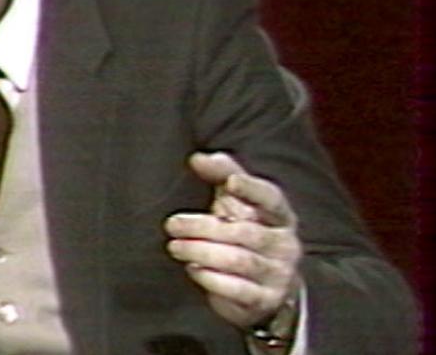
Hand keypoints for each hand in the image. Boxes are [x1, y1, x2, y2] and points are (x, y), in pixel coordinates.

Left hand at [164, 151, 302, 327]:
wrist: (269, 288)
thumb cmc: (247, 233)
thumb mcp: (239, 202)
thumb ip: (223, 175)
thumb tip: (197, 157)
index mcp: (280, 215)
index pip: (270, 198)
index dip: (251, 190)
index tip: (229, 183)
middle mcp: (285, 243)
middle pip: (243, 232)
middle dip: (203, 227)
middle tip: (172, 225)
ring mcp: (279, 273)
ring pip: (238, 260)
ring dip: (201, 252)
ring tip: (175, 246)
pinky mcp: (266, 299)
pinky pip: (238, 289)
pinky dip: (211, 278)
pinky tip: (192, 269)